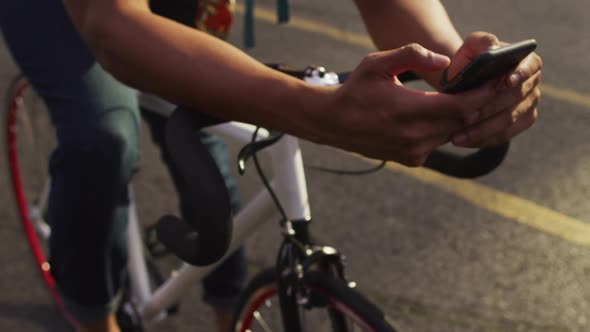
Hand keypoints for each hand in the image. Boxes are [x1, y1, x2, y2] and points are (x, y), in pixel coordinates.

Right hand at [315, 43, 495, 165]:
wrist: (332, 123)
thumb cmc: (355, 90)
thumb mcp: (378, 63)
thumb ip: (413, 55)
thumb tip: (445, 62)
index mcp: (410, 111)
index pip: (461, 106)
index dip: (482, 95)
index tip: (496, 82)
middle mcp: (415, 136)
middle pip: (462, 121)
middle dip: (476, 105)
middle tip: (487, 88)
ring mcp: (414, 151)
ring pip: (452, 134)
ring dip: (459, 118)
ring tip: (463, 99)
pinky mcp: (411, 159)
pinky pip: (437, 143)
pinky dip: (442, 130)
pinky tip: (435, 117)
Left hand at [446, 32, 541, 147]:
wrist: (464, 82)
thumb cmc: (469, 62)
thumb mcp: (472, 47)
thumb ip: (482, 42)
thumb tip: (494, 50)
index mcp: (527, 61)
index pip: (531, 65)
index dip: (520, 74)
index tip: (507, 81)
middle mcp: (533, 83)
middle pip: (515, 98)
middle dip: (489, 108)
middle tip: (466, 117)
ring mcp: (529, 104)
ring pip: (508, 121)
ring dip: (482, 130)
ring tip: (457, 136)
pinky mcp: (520, 123)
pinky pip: (504, 135)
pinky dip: (483, 139)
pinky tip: (463, 141)